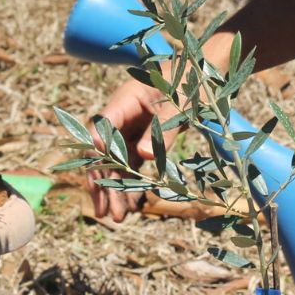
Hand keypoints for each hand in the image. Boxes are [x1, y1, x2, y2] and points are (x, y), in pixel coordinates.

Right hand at [86, 78, 180, 221]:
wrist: (199, 77)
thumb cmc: (189, 85)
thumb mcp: (180, 104)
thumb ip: (163, 128)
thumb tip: (143, 155)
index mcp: (125, 101)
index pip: (102, 126)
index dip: (96, 151)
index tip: (95, 177)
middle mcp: (121, 117)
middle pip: (104, 153)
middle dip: (103, 184)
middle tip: (105, 213)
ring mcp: (129, 130)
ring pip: (116, 164)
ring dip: (115, 190)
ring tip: (119, 217)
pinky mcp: (141, 141)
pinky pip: (131, 166)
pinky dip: (131, 184)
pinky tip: (132, 205)